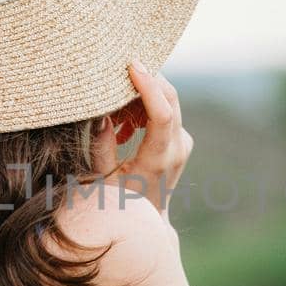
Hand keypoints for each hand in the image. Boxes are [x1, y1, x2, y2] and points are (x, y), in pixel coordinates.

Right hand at [109, 61, 192, 213]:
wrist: (149, 220)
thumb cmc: (120, 204)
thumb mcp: (102, 179)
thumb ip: (102, 146)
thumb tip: (101, 114)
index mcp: (159, 159)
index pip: (162, 114)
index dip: (149, 86)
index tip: (133, 65)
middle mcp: (178, 149)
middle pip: (170, 99)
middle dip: (146, 80)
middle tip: (118, 74)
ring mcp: (183, 144)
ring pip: (169, 102)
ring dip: (142, 96)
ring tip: (116, 118)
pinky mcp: (182, 140)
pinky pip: (168, 112)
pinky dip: (146, 108)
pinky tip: (126, 126)